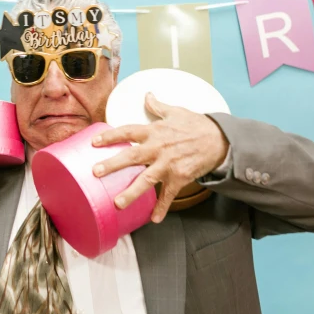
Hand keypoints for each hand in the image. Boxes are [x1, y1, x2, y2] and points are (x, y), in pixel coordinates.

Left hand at [91, 92, 228, 222]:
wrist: (219, 140)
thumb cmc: (196, 125)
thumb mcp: (176, 112)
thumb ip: (157, 106)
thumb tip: (147, 95)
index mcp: (155, 131)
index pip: (128, 131)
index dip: (110, 136)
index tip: (94, 142)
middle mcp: (158, 148)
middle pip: (132, 156)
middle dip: (113, 164)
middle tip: (96, 172)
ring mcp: (169, 164)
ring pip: (147, 179)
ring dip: (132, 192)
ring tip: (117, 203)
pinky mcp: (180, 177)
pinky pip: (169, 195)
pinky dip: (162, 207)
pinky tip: (153, 219)